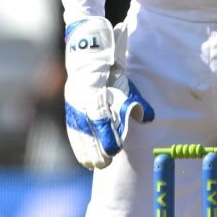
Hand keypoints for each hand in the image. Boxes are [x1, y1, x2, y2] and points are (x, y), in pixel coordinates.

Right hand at [63, 17, 151, 170]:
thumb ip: (132, 99)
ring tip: (95, 165)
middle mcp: (79, 98)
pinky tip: (84, 158)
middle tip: (105, 163)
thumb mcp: (123, 79)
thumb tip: (147, 118)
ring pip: (77, 131)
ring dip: (86, 150)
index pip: (99, 115)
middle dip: (95, 147)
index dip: (106, 134)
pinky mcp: (69, 109)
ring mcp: (72, 103)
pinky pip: (72, 130)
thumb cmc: (109, 68)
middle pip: (86, 128)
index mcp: (93, 89)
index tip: (113, 150)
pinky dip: (78, 146)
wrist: (87, 51)